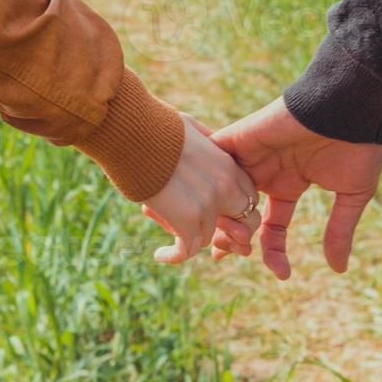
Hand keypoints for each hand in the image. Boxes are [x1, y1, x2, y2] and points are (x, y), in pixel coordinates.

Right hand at [141, 114, 262, 264]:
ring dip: (188, 237)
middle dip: (225, 231)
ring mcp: (208, 204)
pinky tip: (160, 254)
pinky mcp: (187, 219)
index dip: (233, 209)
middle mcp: (225, 186)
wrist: (132, 133)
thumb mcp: (192, 129)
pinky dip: (174, 255)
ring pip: (208, 237)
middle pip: (243, 224)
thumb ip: (208, 144)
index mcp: (229, 165)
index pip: (248, 198)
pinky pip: (187, 250)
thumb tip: (207, 146)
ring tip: (168, 232)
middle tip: (199, 231)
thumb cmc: (154, 126)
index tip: (214, 213)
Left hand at [211, 96, 381, 278]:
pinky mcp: (239, 137)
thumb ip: (339, 231)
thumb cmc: (360, 144)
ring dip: (212, 213)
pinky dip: (198, 173)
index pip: (274, 224)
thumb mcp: (352, 195)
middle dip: (227, 235)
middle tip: (220, 257)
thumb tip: (338, 269)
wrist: (351, 102)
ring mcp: (252, 154)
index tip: (282, 273)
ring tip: (207, 240)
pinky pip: (209, 155)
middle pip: (238, 209)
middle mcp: (268, 170)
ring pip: (220, 188)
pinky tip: (191, 199)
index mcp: (292, 182)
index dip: (273, 250)